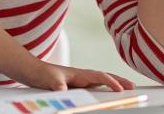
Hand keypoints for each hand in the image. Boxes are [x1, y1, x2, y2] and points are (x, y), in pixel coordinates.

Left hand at [19, 61, 136, 91]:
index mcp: (78, 73)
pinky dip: (103, 87)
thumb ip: (57, 85)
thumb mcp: (49, 80)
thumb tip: (63, 90)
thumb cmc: (40, 74)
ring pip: (100, 81)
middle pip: (104, 77)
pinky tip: (107, 93)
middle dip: (119, 80)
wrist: (30, 71)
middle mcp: (81, 75)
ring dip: (113, 83)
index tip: (121, 90)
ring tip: (126, 88)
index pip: (99, 77)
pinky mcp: (75, 84)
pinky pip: (93, 86)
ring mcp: (79, 79)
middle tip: (133, 86)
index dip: (111, 82)